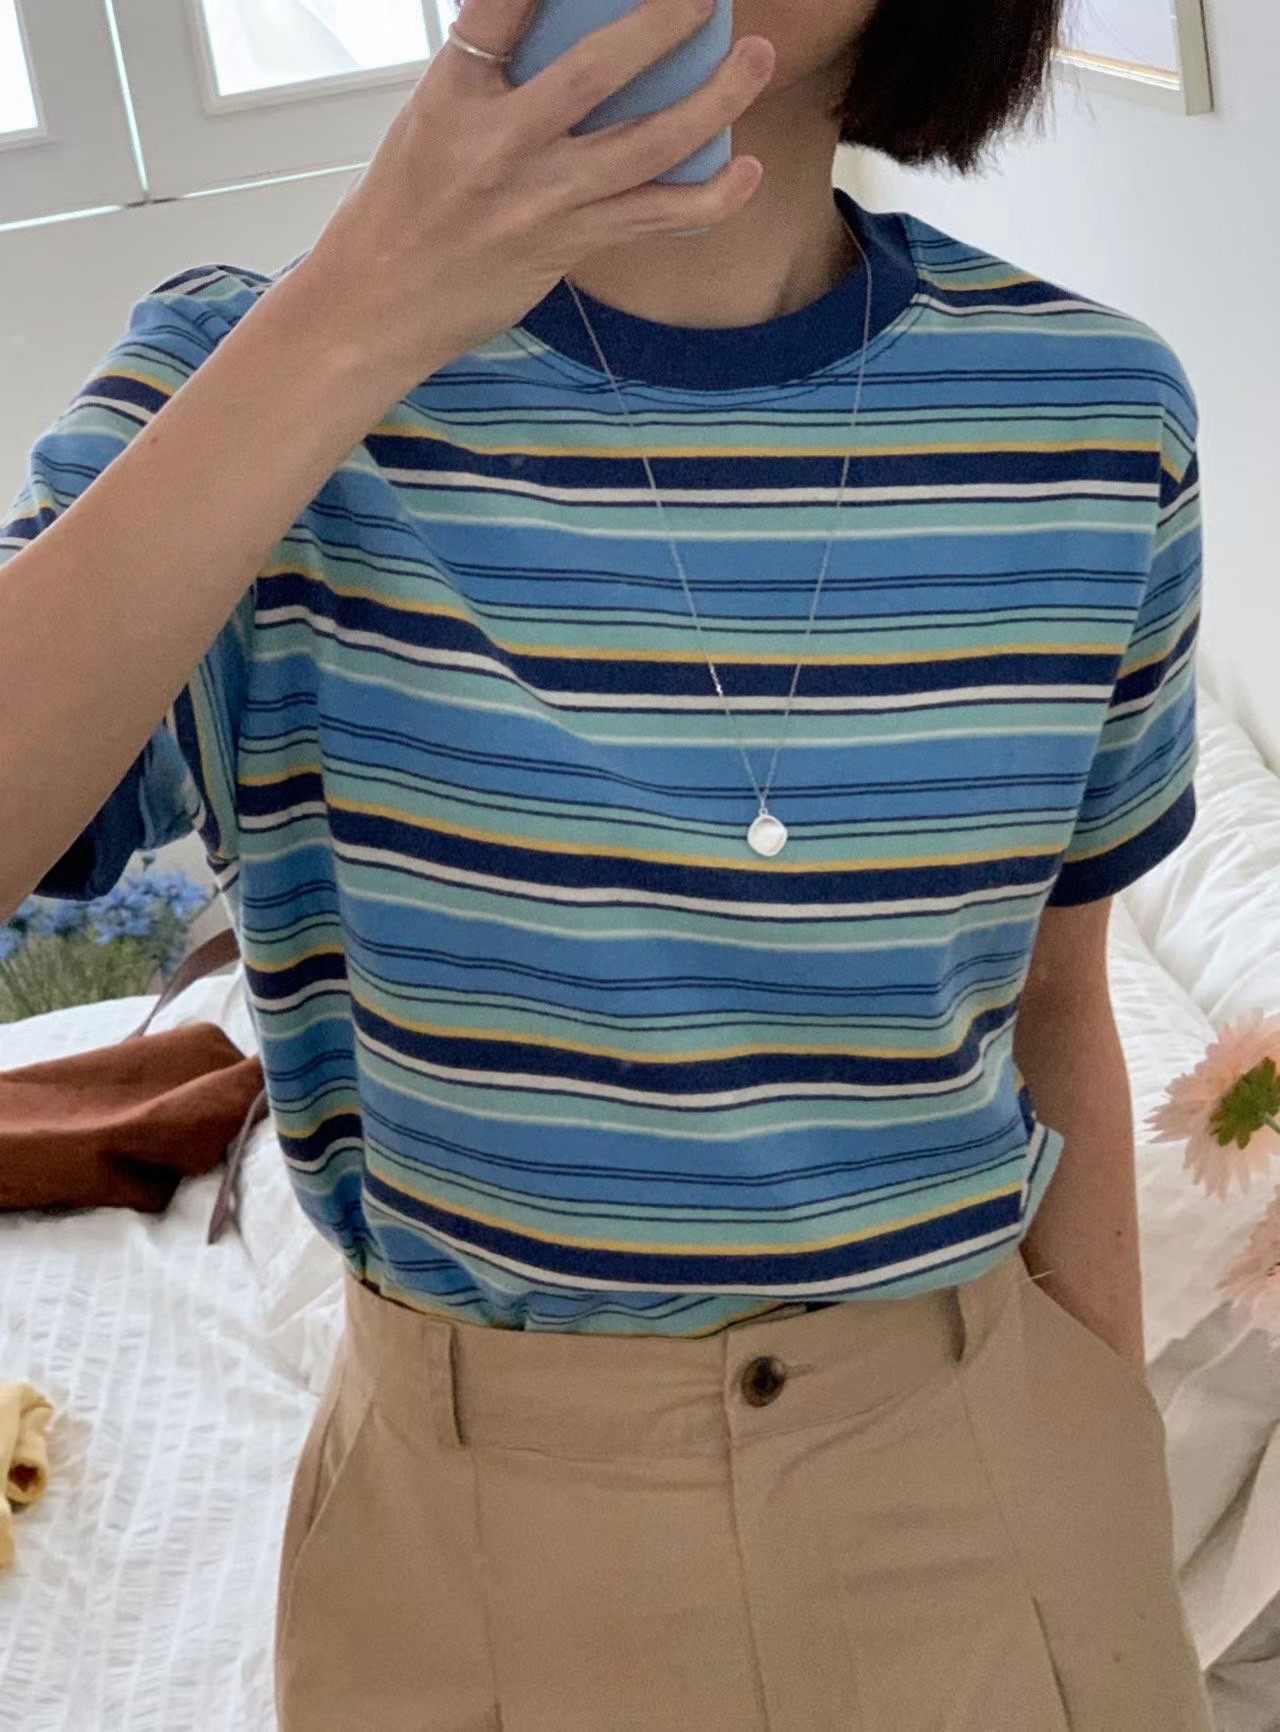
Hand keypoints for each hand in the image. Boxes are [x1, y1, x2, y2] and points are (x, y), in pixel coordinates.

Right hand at [290, 0, 775, 394]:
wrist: (381, 301)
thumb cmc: (407, 205)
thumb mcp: (434, 115)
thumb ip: (493, 69)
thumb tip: (568, 38)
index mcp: (455, 93)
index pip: (502, 11)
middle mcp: (499, 144)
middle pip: (594, 71)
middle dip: (661, 25)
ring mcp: (539, 200)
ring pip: (644, 146)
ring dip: (712, 103)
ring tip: (754, 62)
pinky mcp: (569, 244)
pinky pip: (653, 217)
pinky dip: (709, 198)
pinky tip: (746, 172)